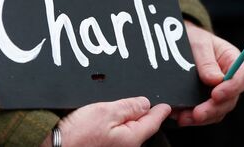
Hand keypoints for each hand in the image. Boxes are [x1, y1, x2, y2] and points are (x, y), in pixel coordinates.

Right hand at [41, 97, 170, 146]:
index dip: (160, 110)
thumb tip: (145, 103)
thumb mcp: (106, 111)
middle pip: (141, 127)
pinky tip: (109, 119)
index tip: (166, 105)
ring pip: (127, 130)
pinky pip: (116, 134)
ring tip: (124, 108)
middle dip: (143, 114)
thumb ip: (128, 106)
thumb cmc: (76, 134)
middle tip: (145, 102)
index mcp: (131, 138)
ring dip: (127, 119)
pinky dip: (116, 125)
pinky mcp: (103, 146)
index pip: (152, 122)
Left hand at [171, 21, 243, 125]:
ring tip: (184, 118)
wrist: (178, 42)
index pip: (240, 78)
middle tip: (197, 113)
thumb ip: (206, 61)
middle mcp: (229, 79)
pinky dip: (193, 118)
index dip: (231, 89)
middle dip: (213, 108)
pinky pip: (205, 114)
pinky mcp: (206, 100)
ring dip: (203, 117)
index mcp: (232, 61)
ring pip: (217, 111)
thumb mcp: (198, 43)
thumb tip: (215, 80)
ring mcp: (218, 92)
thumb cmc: (192, 39)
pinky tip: (180, 117)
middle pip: (230, 100)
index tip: (215, 94)